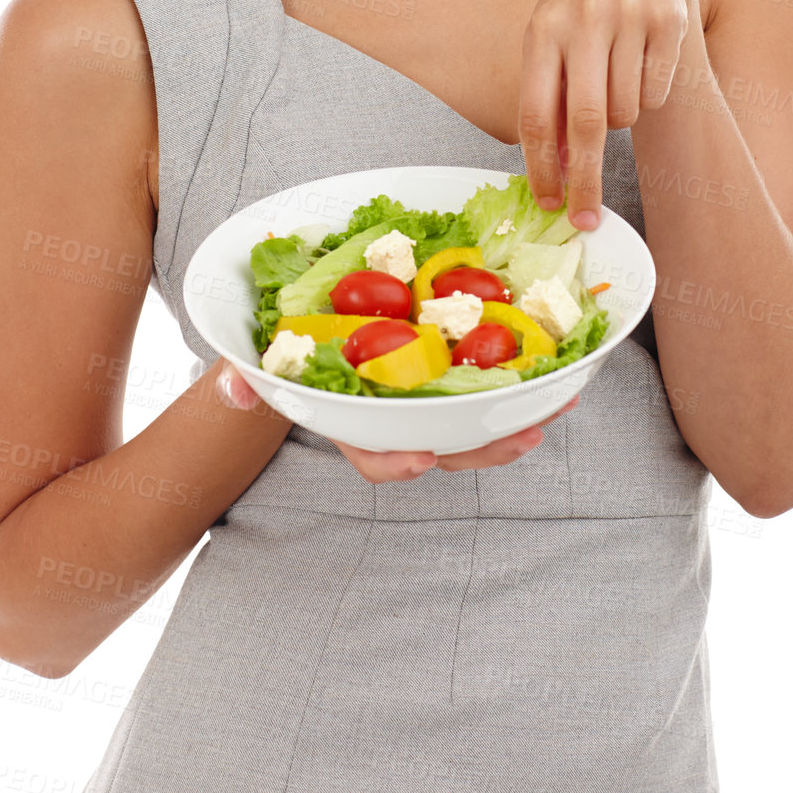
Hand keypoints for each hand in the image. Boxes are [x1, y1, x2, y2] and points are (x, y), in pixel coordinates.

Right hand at [216, 362, 579, 481]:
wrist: (303, 329)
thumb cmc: (284, 355)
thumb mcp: (259, 363)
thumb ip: (245, 375)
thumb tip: (233, 385)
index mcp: (353, 422)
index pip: (372, 455)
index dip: (396, 463)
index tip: (420, 459)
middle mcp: (396, 417)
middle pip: (443, 444)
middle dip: (484, 446)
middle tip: (519, 438)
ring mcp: (426, 395)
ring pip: (475, 420)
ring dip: (519, 416)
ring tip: (558, 405)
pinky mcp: (450, 366)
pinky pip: (490, 381)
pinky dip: (524, 378)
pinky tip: (559, 368)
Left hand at [519, 0, 700, 227]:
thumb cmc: (579, 20)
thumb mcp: (551, 47)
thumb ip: (549, 102)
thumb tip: (557, 173)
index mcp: (543, 30)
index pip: (537, 113)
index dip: (542, 168)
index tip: (550, 205)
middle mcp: (584, 18)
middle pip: (586, 122)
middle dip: (586, 180)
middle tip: (586, 219)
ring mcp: (629, 14)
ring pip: (626, 112)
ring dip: (619, 120)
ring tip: (614, 85)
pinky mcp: (668, 19)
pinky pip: (656, 94)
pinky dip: (647, 97)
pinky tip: (640, 65)